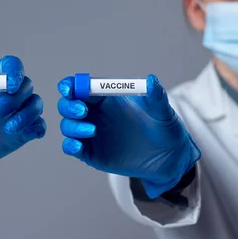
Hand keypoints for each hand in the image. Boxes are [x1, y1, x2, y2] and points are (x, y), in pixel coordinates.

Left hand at [0, 55, 45, 185]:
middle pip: (25, 84)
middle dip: (13, 98)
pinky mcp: (19, 135)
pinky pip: (38, 126)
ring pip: (35, 104)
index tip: (8, 83)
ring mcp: (13, 115)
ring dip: (27, 113)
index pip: (9, 66)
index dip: (14, 70)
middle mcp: (3, 96)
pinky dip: (36, 127)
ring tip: (7, 128)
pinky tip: (19, 134)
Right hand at [57, 74, 199, 197]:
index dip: (71, 85)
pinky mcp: (92, 154)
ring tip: (91, 130)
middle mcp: (95, 114)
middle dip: (69, 106)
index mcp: (107, 97)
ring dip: (72, 126)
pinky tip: (77, 146)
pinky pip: (72, 148)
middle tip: (82, 111)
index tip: (69, 88)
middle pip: (68, 105)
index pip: (82, 86)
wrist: (169, 158)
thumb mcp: (163, 111)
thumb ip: (156, 96)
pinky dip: (70, 146)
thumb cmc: (165, 128)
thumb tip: (151, 80)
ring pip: (68, 126)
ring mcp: (91, 134)